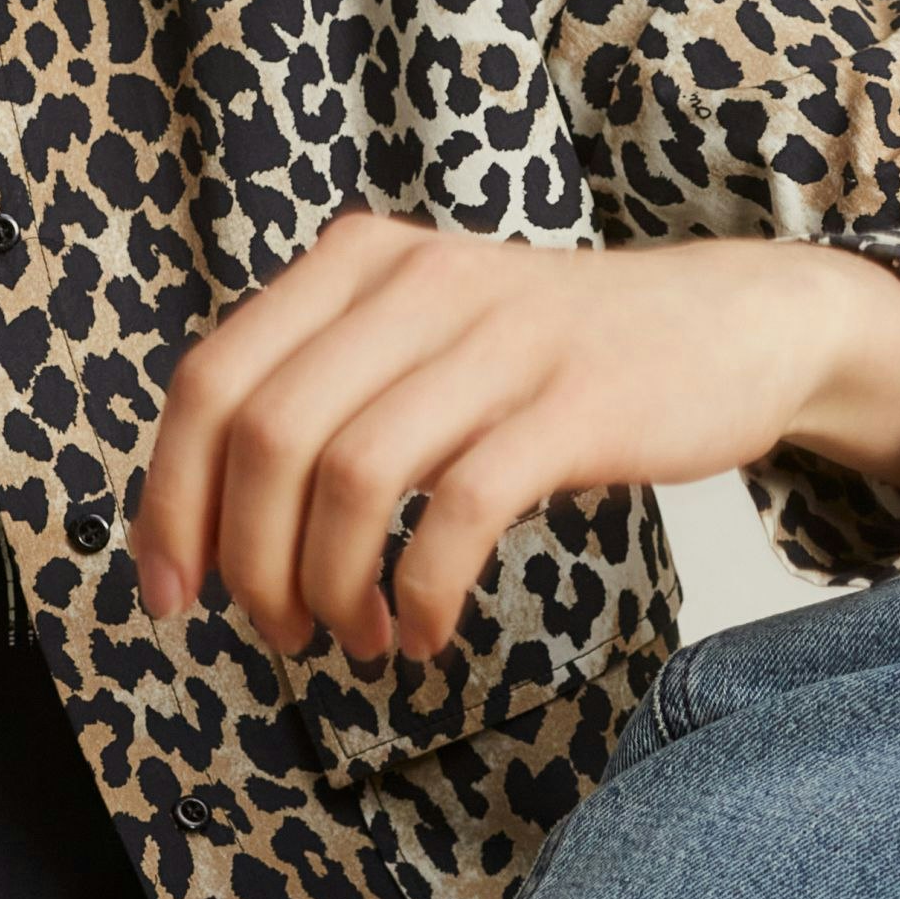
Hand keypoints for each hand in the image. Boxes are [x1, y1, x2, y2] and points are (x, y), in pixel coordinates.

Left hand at [131, 216, 899, 664]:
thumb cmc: (545, 361)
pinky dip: (418, 591)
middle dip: (247, 559)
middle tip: (276, 631)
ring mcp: (497, 336)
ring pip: (351, 476)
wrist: (730, 326)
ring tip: (351, 637)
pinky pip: (459, 510)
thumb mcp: (417, 337)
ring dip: (328, 585)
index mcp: (352, 261)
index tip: (170, 595)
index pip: (209, 380)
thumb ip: (320, 393)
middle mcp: (414, 280)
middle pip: (266, 434)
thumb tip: (203, 529)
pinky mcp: (575, 401)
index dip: (169, 498)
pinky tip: (420, 630)